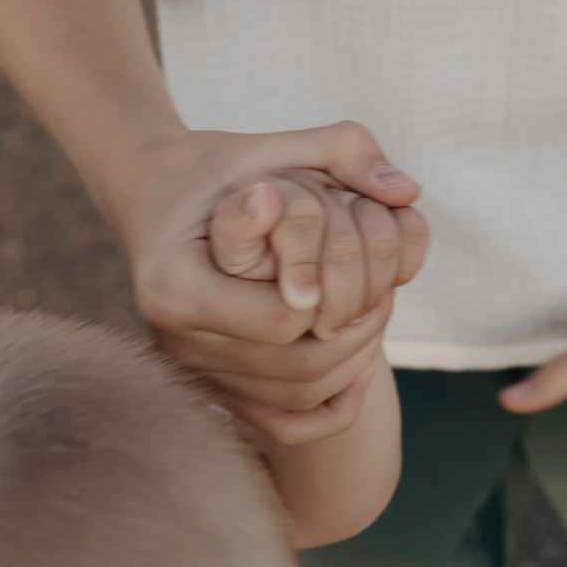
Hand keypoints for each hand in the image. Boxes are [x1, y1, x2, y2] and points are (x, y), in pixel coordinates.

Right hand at [122, 120, 427, 443]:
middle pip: (296, 367)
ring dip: (352, 363)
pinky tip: (358, 370)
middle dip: (356, 332)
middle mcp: (175, 340)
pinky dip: (329, 407)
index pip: (282, 321)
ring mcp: (190, 370)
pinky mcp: (209, 385)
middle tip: (383, 293)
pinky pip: (280, 424)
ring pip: (296, 398)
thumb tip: (405, 190)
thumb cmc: (223, 166)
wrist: (160, 192)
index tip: (348, 263)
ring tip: (374, 316)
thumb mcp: (279, 142)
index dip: (333, 297)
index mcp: (178, 285)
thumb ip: (345, 147)